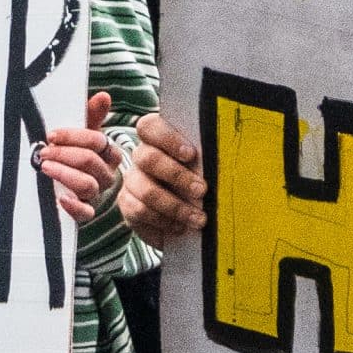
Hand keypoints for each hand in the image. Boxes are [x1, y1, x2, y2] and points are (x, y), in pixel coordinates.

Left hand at [39, 92, 122, 225]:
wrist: (76, 185)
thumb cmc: (79, 154)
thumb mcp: (85, 133)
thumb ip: (92, 115)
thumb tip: (103, 96)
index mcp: (110, 153)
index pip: (98, 141)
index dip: (75, 136)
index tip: (52, 134)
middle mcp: (107, 174)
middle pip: (90, 161)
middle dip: (64, 153)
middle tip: (44, 151)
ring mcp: (97, 194)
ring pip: (87, 185)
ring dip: (64, 174)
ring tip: (45, 166)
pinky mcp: (87, 212)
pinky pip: (85, 213)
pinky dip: (73, 206)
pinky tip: (60, 198)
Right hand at [120, 110, 207, 241]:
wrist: (186, 219)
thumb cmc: (201, 184)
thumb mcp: (207, 168)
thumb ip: (208, 159)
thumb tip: (224, 160)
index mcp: (159, 138)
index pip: (150, 126)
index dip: (168, 138)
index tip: (191, 154)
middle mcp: (142, 156)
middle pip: (148, 158)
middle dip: (177, 176)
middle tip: (202, 190)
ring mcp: (133, 179)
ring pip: (146, 189)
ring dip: (175, 205)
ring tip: (198, 218)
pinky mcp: (128, 203)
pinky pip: (140, 211)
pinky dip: (163, 220)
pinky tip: (180, 226)